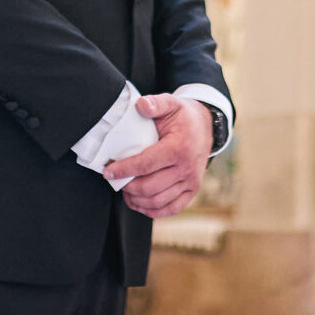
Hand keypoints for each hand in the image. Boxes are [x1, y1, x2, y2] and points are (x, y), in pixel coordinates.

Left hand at [103, 94, 211, 218]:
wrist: (206, 127)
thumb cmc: (183, 117)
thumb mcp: (171, 103)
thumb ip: (155, 103)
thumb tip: (140, 105)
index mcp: (179, 148)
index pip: (146, 164)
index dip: (124, 170)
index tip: (108, 171)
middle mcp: (187, 168)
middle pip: (149, 187)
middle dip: (127, 186)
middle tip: (115, 180)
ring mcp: (191, 182)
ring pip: (158, 201)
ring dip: (136, 200)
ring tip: (124, 191)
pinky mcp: (192, 191)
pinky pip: (171, 209)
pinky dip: (151, 211)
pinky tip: (138, 202)